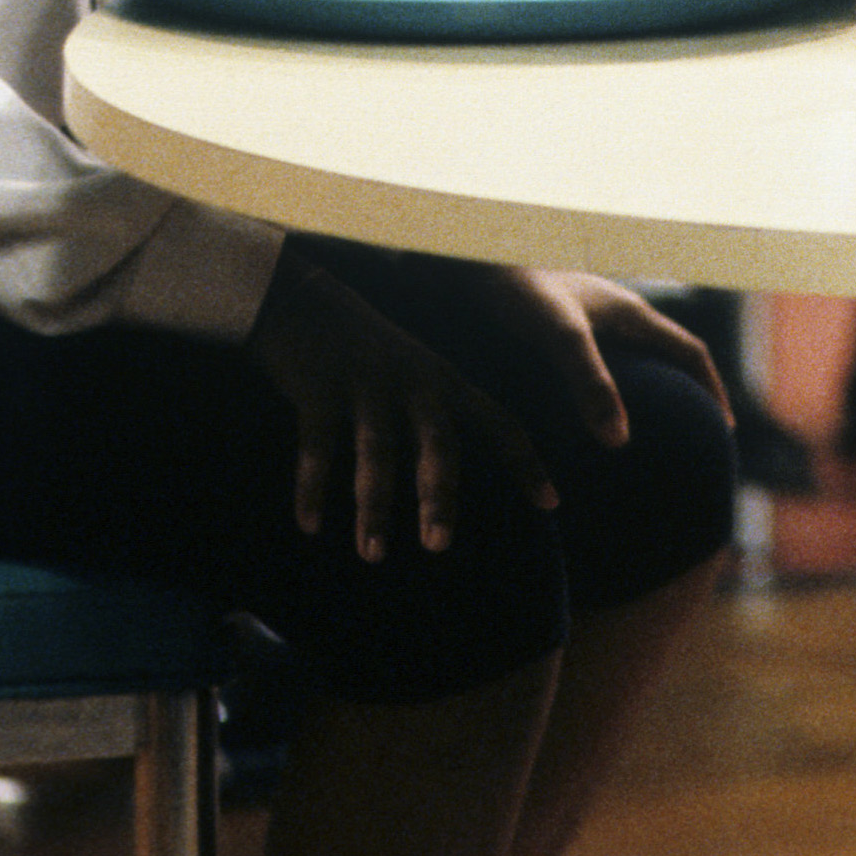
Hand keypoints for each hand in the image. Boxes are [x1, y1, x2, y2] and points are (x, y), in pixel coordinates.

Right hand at [247, 249, 555, 561]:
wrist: (303, 300)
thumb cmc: (365, 349)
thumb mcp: (415, 370)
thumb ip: (436, 414)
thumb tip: (450, 473)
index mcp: (445, 381)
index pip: (500, 424)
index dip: (526, 464)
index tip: (551, 504)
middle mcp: (414, 383)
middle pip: (438, 445)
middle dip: (439, 498)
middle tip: (438, 548)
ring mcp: (366, 385)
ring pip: (378, 453)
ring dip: (375, 507)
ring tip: (373, 555)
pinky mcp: (318, 389)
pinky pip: (318, 447)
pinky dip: (312, 488)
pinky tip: (310, 526)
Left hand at [470, 267, 732, 444]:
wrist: (475, 255)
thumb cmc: (520, 290)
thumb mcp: (561, 338)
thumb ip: (591, 386)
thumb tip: (619, 441)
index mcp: (633, 313)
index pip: (692, 352)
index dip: (712, 390)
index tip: (722, 428)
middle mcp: (617, 312)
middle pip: (668, 354)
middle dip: (686, 391)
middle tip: (691, 432)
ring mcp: (590, 315)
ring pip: (634, 356)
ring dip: (648, 388)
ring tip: (644, 428)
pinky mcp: (561, 321)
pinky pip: (602, 358)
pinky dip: (611, 385)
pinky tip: (586, 410)